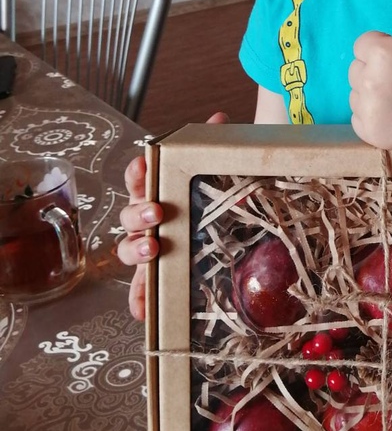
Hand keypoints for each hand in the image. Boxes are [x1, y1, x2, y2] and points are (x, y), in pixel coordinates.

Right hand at [118, 111, 228, 319]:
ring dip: (137, 250)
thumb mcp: (215, 170)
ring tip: (154, 250)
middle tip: (157, 212)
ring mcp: (149, 248)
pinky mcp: (157, 277)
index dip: (138, 171)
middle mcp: (147, 219)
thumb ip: (213, 143)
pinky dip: (140, 301)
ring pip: (129, 250)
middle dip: (139, 213)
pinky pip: (141, 292)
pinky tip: (145, 312)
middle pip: (130, 215)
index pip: (138, 176)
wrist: (224, 225)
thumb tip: (219, 118)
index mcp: (157, 189)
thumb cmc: (208, 196)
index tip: (146, 165)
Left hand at [349, 0, 391, 148]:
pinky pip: (357, 117)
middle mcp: (369, 80)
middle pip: (356, 69)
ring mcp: (369, 108)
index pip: (363, 45)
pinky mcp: (370, 131)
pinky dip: (372, 117)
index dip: (384, 50)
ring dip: (372, 94)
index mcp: (380, 52)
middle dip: (375, 71)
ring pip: (355, 93)